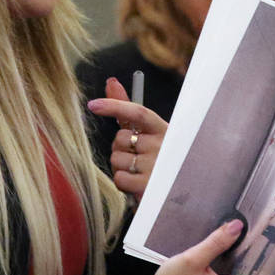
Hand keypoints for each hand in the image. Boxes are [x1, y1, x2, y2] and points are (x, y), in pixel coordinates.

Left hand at [87, 77, 166, 195]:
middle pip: (121, 138)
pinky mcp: (149, 186)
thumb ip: (128, 110)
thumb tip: (111, 83)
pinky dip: (123, 183)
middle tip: (137, 156)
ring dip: (121, 167)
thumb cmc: (160, 158)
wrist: (181, 191)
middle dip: (121, 148)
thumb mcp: (150, 133)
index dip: (114, 106)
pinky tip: (137, 184)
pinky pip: (119, 178)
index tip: (93, 105)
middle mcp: (163, 145)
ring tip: (138, 171)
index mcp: (164, 129)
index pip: (138, 113)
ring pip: (117, 159)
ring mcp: (157, 166)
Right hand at [138, 220, 244, 274]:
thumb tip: (237, 226)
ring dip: (219, 255)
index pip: (247, 261)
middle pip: (237, 264)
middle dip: (229, 248)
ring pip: (226, 268)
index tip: (239, 226)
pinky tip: (203, 255)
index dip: (242, 242)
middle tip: (222, 228)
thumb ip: (216, 243)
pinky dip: (212, 264)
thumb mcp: (192, 260)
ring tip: (211, 240)